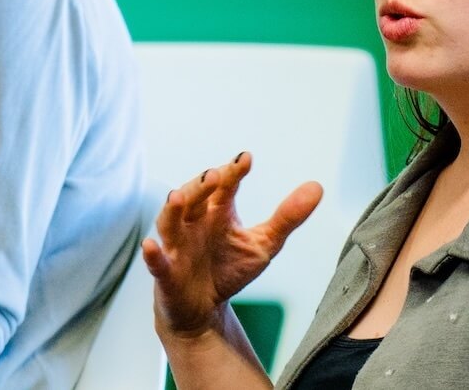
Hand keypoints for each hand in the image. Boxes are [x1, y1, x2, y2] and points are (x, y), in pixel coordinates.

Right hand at [141, 152, 322, 338]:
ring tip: (177, 196)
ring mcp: (177, 247)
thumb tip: (317, 187)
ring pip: (170, 223)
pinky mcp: (166, 274)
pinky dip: (152, 255)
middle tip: (215, 174)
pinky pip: (157, 263)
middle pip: (194, 197)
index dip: (234, 171)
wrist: (204, 309)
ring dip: (172, 209)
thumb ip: (287, 217)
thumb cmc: (229, 269)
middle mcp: (194, 223)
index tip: (247, 159)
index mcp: (217, 211)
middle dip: (202, 185)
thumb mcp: (264, 244)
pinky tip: (151, 246)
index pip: (225, 186)